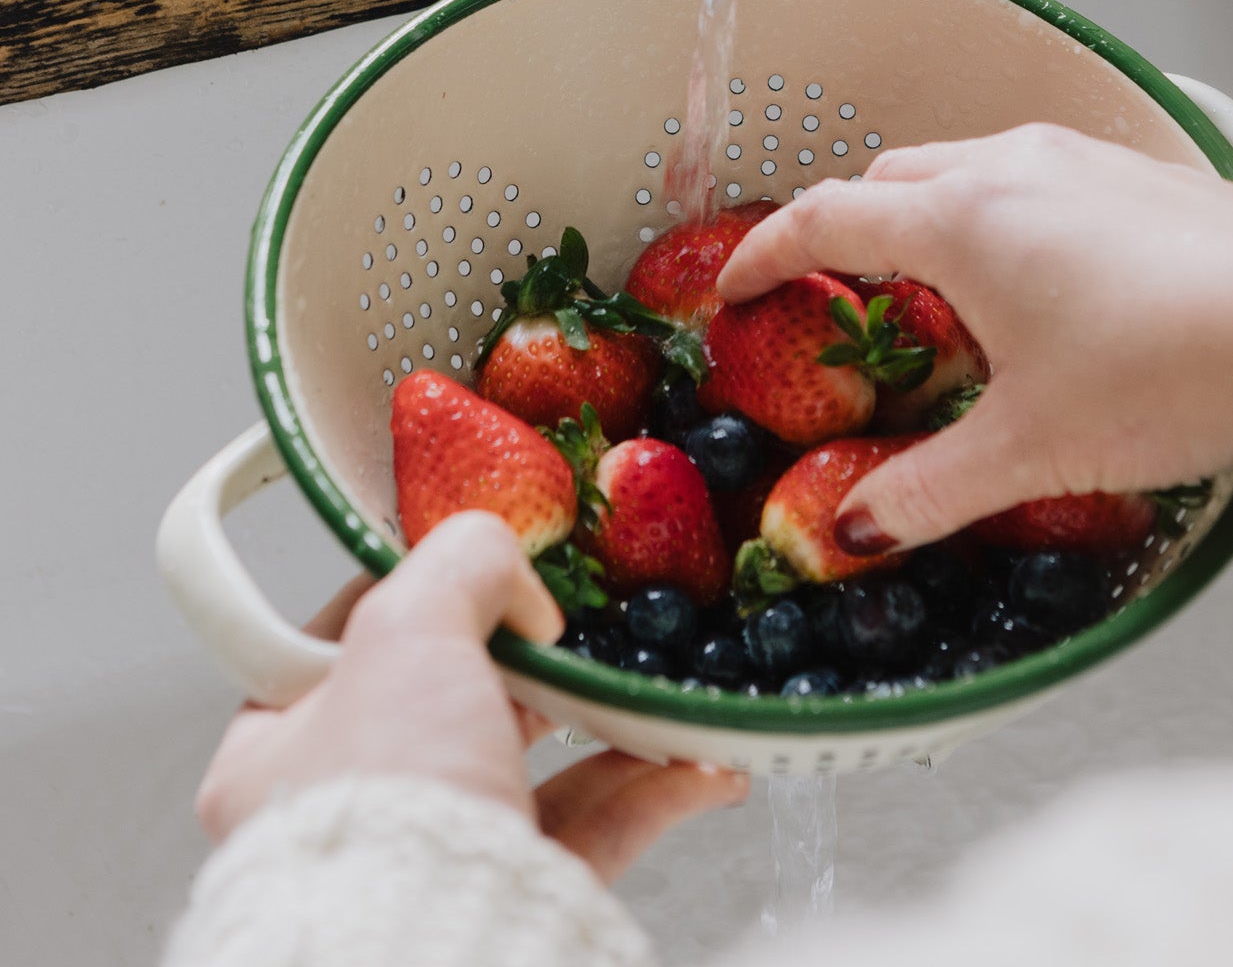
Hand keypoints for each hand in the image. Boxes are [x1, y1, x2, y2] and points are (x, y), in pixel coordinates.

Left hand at [196, 511, 745, 878]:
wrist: (439, 962)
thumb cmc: (389, 804)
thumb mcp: (407, 631)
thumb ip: (459, 564)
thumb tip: (508, 570)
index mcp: (279, 750)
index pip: (344, 641)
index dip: (414, 589)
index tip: (477, 563)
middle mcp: (350, 808)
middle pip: (450, 696)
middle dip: (528, 656)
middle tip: (571, 621)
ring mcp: (436, 856)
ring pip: (530, 762)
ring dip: (605, 716)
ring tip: (654, 681)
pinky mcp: (513, 897)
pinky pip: (589, 830)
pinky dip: (648, 790)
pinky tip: (695, 760)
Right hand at [717, 124, 1232, 554]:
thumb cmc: (1165, 372)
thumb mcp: (1030, 447)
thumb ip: (926, 489)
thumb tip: (852, 531)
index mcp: (958, 222)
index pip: (825, 218)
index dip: (765, 253)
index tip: (735, 287)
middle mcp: (1007, 169)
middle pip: (888, 180)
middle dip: (847, 232)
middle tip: (839, 303)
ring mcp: (1075, 159)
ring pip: (963, 168)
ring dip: (927, 219)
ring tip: (942, 302)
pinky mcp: (1133, 170)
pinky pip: (1030, 176)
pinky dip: (997, 215)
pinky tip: (1037, 284)